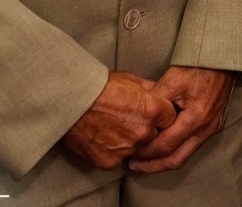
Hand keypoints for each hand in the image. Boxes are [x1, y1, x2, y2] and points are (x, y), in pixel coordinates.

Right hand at [62, 71, 177, 169]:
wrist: (70, 101)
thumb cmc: (100, 86)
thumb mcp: (132, 80)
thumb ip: (152, 91)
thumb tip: (163, 95)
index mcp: (153, 110)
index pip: (170, 119)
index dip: (162, 116)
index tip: (152, 114)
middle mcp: (143, 132)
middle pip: (154, 136)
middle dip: (146, 130)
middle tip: (128, 121)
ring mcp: (127, 149)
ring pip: (136, 149)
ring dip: (129, 142)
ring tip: (112, 128)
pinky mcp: (110, 161)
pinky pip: (118, 158)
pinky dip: (112, 151)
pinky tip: (101, 137)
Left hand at [128, 67, 234, 173]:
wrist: (223, 59)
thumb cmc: (199, 66)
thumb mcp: (171, 80)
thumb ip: (154, 101)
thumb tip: (137, 117)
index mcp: (195, 119)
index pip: (165, 145)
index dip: (146, 151)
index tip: (131, 151)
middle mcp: (206, 129)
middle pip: (177, 159)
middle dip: (154, 165)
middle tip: (135, 165)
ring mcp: (211, 128)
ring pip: (185, 154)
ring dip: (165, 159)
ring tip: (146, 159)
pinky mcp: (213, 125)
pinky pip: (192, 145)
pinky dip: (176, 150)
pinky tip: (164, 146)